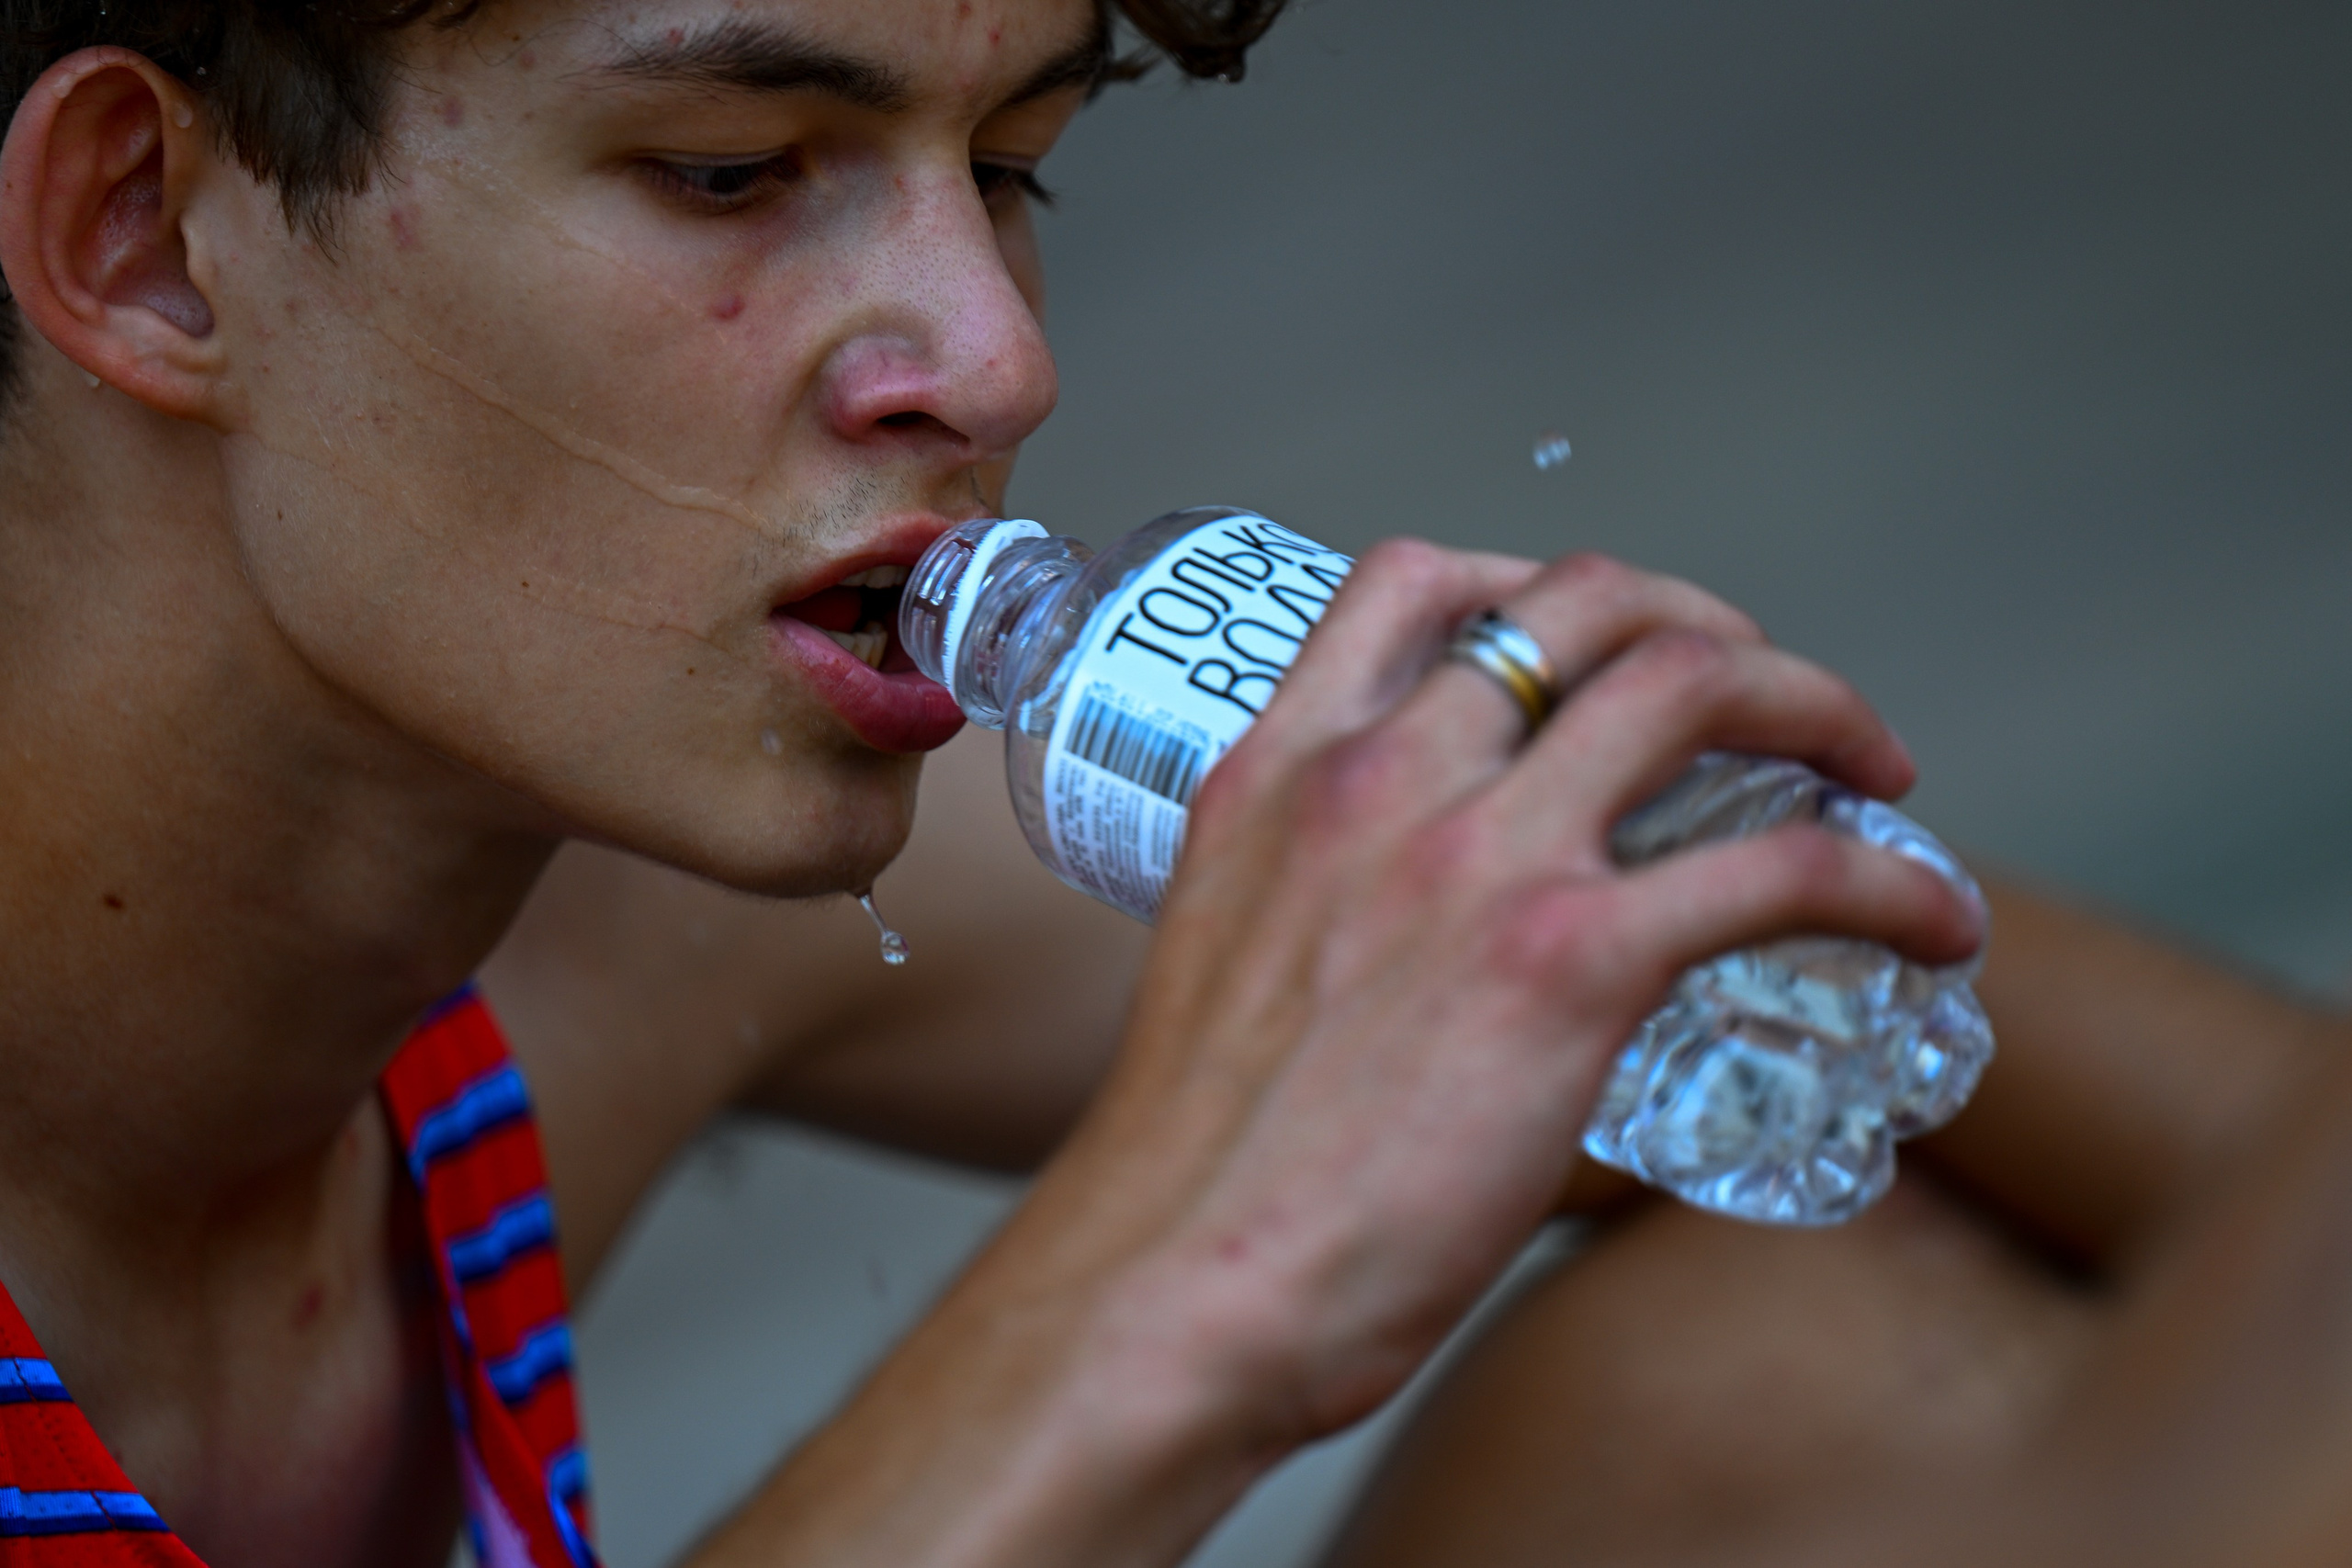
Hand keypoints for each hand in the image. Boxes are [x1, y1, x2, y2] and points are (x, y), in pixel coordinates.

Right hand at [698, 541, 1980, 1567]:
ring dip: (1817, 705)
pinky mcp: (1568, 963)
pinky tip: (1933, 928)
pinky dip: (1885, 884)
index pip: (1413, 580)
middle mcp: (1378, 779)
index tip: (1608, 646)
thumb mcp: (1232, 968)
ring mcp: (1476, 858)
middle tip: (1770, 699)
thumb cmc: (1194, 1178)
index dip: (1541, 584)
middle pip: (1587, 600)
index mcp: (1278, 773)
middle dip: (1709, 625)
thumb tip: (1433, 961)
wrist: (1168, 1291)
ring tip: (1875, 771)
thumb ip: (1331, 913)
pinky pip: (1780, 870)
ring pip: (1693, 682)